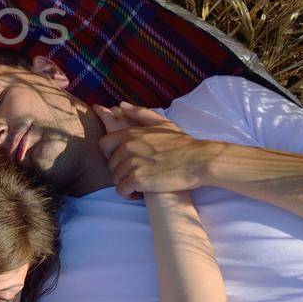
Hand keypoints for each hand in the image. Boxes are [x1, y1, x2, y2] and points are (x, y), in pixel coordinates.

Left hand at [94, 103, 215, 198]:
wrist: (198, 161)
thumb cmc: (183, 144)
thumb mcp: (162, 123)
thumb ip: (140, 114)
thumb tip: (122, 106)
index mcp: (131, 134)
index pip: (104, 144)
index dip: (110, 154)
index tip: (121, 161)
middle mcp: (128, 147)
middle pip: (110, 164)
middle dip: (120, 171)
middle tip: (134, 175)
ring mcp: (131, 163)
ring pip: (116, 178)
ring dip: (124, 183)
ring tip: (137, 186)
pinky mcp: (138, 179)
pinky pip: (122, 190)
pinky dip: (127, 194)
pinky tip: (137, 194)